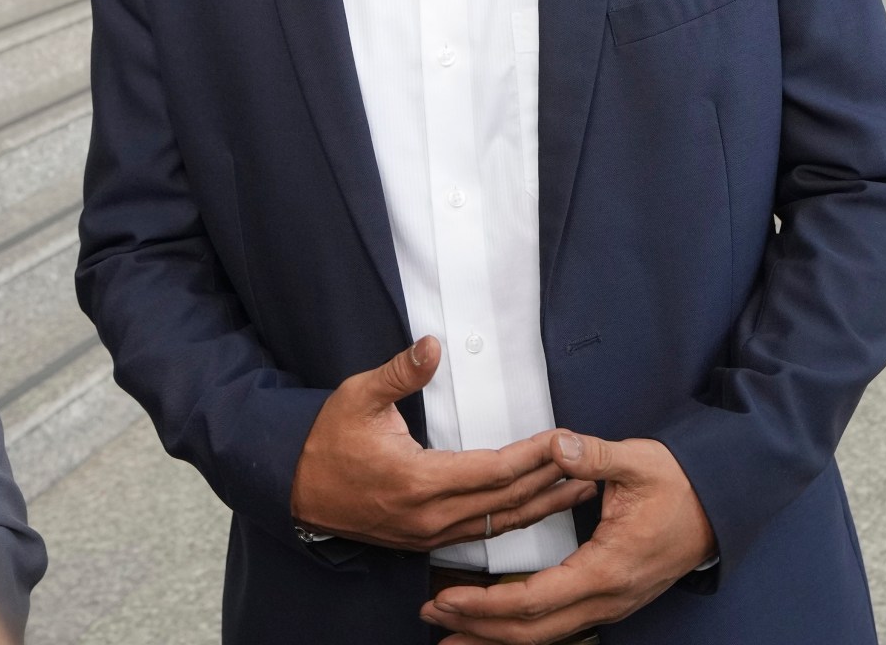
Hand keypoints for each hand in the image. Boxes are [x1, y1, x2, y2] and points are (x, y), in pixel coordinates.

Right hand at [290, 336, 593, 551]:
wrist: (295, 489)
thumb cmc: (327, 441)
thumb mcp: (357, 397)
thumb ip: (400, 372)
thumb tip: (432, 344)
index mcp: (417, 481)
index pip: (494, 471)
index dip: (533, 456)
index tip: (563, 438)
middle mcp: (429, 516)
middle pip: (506, 501)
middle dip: (550, 479)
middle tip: (589, 459)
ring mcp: (429, 534)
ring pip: (500, 524)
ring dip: (543, 505)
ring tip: (581, 487)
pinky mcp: (427, 540)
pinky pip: (483, 534)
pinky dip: (516, 520)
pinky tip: (538, 508)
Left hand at [422, 432, 714, 644]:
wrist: (719, 508)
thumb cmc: (681, 486)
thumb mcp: (640, 462)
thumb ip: (594, 456)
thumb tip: (557, 445)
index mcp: (607, 568)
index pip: (535, 599)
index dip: (487, 604)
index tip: (448, 597)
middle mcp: (607, 599)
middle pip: (533, 631)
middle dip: (479, 629)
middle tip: (435, 618)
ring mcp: (610, 606)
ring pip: (545, 637)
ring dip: (496, 639)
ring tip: (452, 637)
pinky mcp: (609, 603)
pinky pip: (558, 628)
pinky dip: (522, 632)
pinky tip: (498, 631)